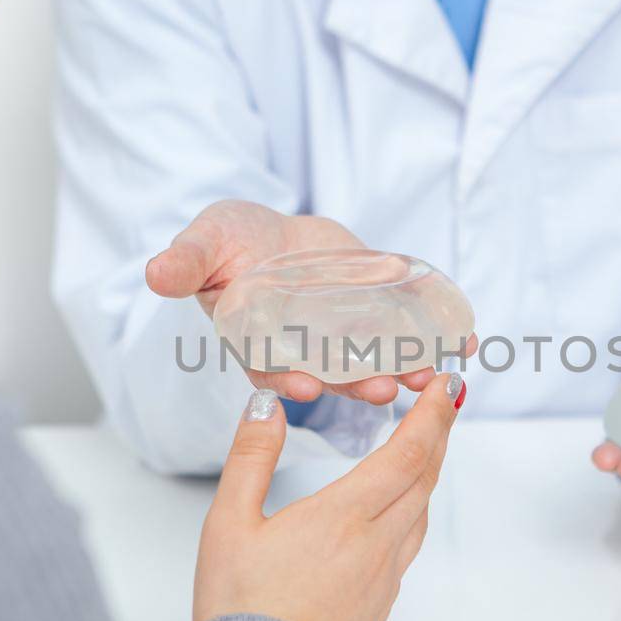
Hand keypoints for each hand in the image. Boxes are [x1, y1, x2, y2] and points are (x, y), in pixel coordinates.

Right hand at [146, 199, 460, 405]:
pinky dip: (434, 342)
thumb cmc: (229, 241)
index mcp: (257, 344)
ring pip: (371, 366)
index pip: (269, 370)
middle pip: (329, 377)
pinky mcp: (374, 324)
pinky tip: (463, 344)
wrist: (271, 232)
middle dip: (355, 385)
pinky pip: (405, 339)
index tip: (304, 385)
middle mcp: (302, 353)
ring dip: (399, 373)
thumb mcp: (205, 243)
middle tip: (382, 389)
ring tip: (426, 377)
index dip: (285, 379)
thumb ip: (187, 262)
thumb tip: (156, 273)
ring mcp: (342, 342)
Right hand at [193, 372, 466, 620]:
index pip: (406, 453)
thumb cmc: (240, 607)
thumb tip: (265, 406)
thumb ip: (251, 458)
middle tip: (445, 405)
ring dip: (426, 478)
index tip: (448, 386)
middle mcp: (375, 547)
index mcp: (344, 518)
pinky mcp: (379, 614)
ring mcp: (383, 583)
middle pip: (423, 480)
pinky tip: (391, 521)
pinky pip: (404, 555)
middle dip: (437, 437)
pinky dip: (407, 520)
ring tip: (423, 454)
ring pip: (418, 518)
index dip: (431, 415)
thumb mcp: (228, 524)